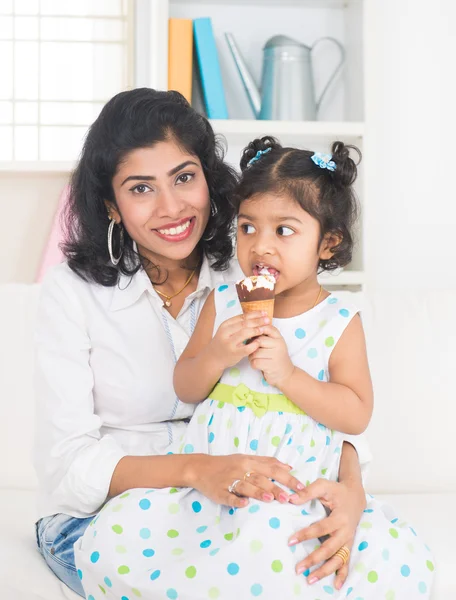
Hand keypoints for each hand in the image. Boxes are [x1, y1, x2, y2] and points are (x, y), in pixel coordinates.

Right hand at [187, 454, 305, 507]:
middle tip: (289, 498)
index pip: (272, 469)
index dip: (287, 478)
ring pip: (246, 486)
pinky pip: (229, 497)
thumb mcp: (247, 458)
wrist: (201, 467)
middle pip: (261, 478)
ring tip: (271, 500)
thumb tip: (289, 467)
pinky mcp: (220, 492)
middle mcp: (241, 469)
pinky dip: (236, 500)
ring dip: (258, 492)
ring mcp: (230, 481)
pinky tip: (244, 504)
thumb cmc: (228, 464)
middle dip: (275, 488)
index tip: (301, 487)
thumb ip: (267, 462)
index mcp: (249, 461)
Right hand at [208, 312, 269, 370]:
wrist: (213, 358)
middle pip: (244, 324)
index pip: (242, 316)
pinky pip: (246, 348)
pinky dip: (254, 344)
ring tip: (264, 329)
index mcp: (225, 325)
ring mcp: (229, 343)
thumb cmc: (223, 342)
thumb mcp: (227, 331)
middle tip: (268, 320)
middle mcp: (226, 332)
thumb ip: (238, 324)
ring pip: (245, 333)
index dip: (254, 314)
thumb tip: (256, 316)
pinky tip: (259, 342)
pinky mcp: (233, 353)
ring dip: (256, 330)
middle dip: (258, 321)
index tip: (264, 313)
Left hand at [249, 325, 294, 387]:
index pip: (267, 328)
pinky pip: (255, 362)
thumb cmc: (275, 357)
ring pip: (254, 352)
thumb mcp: (273, 344)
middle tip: (254, 351)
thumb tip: (248, 329)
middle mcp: (279, 345)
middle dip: (252, 347)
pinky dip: (253, 364)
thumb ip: (264, 336)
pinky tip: (258, 365)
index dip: (257, 330)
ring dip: (252, 357)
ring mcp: (276, 355)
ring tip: (257, 359)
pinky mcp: (271, 366)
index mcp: (279, 338)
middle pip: (258, 341)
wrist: (286, 374)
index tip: (253, 336)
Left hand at [288, 478, 365, 588]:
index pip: (320, 529)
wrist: (355, 496)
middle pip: (329, 549)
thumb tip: (290, 499)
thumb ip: (307, 492)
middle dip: (314, 560)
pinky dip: (342, 574)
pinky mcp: (349, 544)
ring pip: (338, 559)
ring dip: (325, 571)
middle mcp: (346, 532)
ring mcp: (348, 540)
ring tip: (310, 579)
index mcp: (340, 517)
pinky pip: (346, 561)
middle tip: (298, 568)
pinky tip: (335, 585)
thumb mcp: (323, 485)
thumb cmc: (337, 490)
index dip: (305, 535)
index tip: (290, 541)